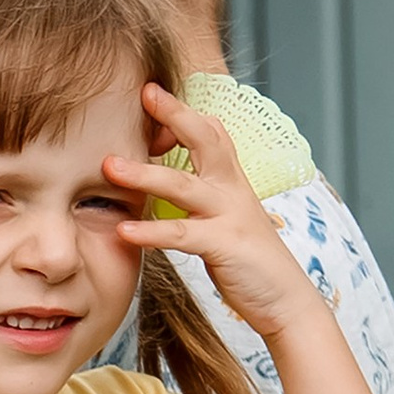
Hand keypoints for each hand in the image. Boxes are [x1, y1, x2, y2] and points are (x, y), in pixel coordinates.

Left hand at [107, 86, 314, 344]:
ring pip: (183, 185)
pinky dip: (152, 232)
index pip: (212, 131)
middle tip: (143, 94)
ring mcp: (229, 216)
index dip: (185, 112)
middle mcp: (232, 190)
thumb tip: (163, 185)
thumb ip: (199, 197)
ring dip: (144, 174)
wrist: (284, 299)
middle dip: (175, 114)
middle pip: (205, 140)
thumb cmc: (247, 259)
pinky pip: (182, 235)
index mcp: (231, 180)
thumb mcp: (225, 218)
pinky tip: (125, 230)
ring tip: (109, 166)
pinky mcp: (224, 246)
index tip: (153, 93)